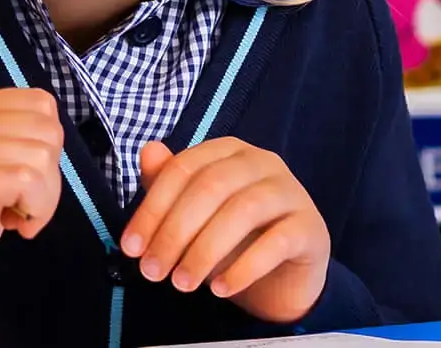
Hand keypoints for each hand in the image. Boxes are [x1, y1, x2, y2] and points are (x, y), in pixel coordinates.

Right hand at [0, 89, 63, 340]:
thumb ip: (13, 140)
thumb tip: (54, 131)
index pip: (37, 103)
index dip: (47, 146)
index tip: (24, 181)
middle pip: (45, 127)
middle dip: (51, 173)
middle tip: (22, 204)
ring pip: (40, 154)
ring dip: (44, 197)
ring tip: (16, 218)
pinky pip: (26, 180)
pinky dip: (37, 208)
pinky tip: (16, 227)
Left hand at [122, 138, 330, 323]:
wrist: (284, 275)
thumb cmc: (234, 239)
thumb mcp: (194, 215)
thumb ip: (168, 184)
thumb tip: (148, 150)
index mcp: (230, 152)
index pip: (184, 168)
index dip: (152, 208)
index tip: (131, 248)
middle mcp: (263, 162)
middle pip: (211, 187)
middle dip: (174, 232)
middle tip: (153, 272)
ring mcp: (291, 192)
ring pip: (243, 210)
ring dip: (205, 251)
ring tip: (182, 284)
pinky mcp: (310, 227)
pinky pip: (277, 241)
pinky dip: (244, 268)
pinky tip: (221, 289)